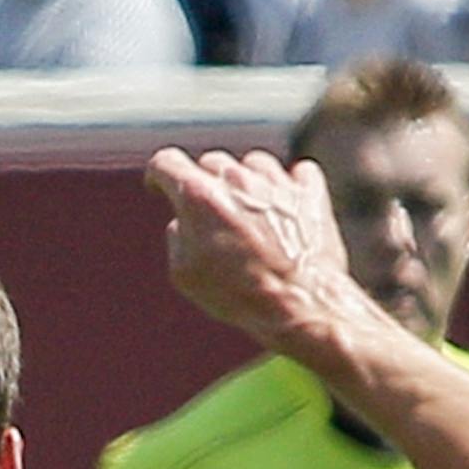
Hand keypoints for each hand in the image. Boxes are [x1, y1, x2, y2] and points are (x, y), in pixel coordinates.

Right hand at [146, 147, 354, 342]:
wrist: (298, 307)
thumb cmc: (238, 295)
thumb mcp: (185, 274)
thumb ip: (177, 236)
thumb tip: (186, 221)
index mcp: (198, 196)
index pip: (166, 162)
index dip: (158, 175)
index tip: (161, 187)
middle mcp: (236, 179)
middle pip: (211, 163)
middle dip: (205, 184)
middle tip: (212, 216)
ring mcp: (276, 182)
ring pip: (254, 164)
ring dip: (248, 182)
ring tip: (252, 214)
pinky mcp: (310, 192)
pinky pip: (298, 172)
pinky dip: (290, 185)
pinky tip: (286, 206)